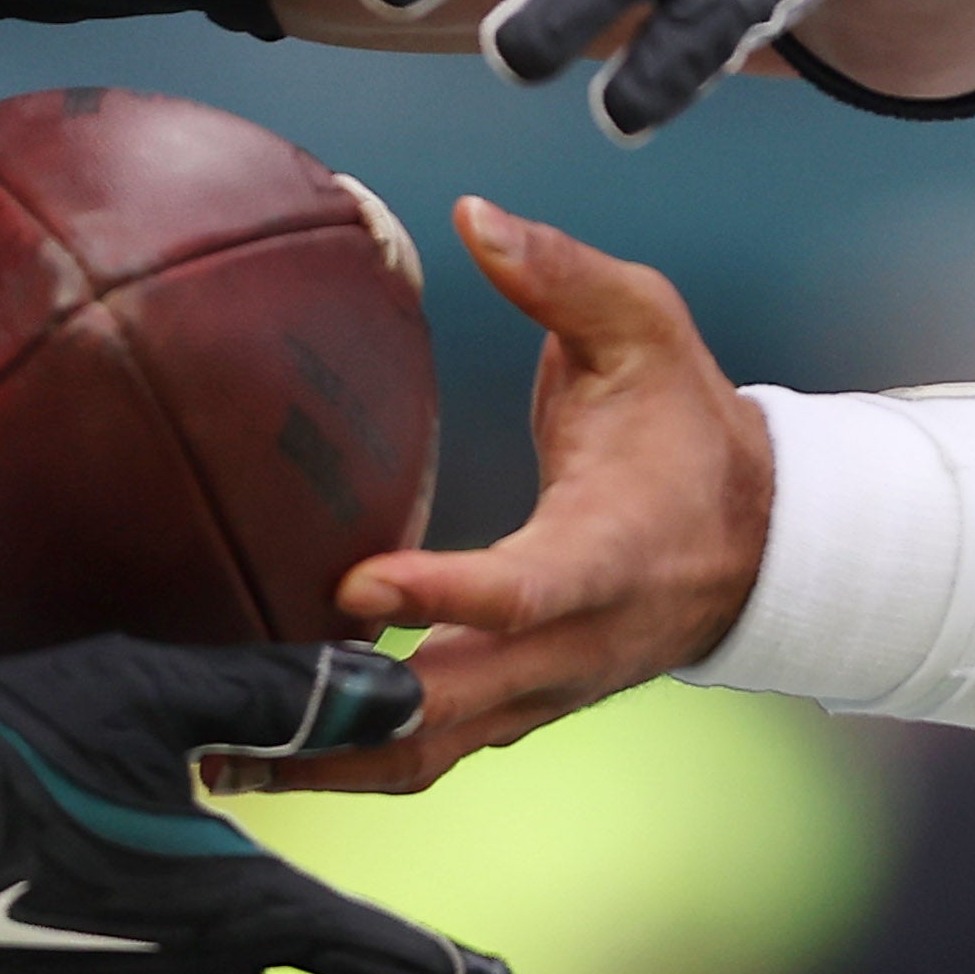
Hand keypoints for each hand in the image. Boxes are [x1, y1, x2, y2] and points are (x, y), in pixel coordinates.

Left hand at [271, 202, 771, 795]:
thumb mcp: (645, 326)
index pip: (526, 590)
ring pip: (428, 751)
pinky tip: (262, 752)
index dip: (444, 594)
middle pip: (454, 704)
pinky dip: (346, 757)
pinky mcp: (516, 710)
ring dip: (327, 757)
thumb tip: (474, 216)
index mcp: (611, 551)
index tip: (355, 583)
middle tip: (233, 701)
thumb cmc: (687, 424)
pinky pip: (425, 753)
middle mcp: (575, 643)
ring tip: (218, 754)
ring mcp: (544, 690)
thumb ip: (561, 274)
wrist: (756, 540)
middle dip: (345, 710)